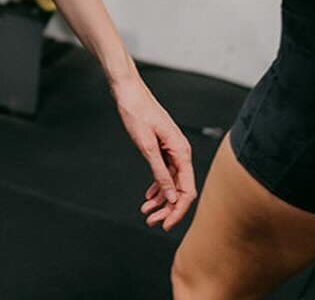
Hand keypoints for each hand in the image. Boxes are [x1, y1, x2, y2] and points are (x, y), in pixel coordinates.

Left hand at [111, 73, 195, 231]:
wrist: (128, 90)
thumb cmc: (136, 111)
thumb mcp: (146, 145)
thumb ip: (159, 171)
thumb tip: (170, 196)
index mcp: (181, 151)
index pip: (187, 190)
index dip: (178, 210)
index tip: (165, 224)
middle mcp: (181, 152)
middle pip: (180, 189)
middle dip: (168, 208)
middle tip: (152, 221)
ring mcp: (172, 150)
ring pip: (172, 183)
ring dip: (161, 200)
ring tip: (147, 212)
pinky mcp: (163, 148)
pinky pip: (165, 173)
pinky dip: (158, 187)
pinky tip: (149, 197)